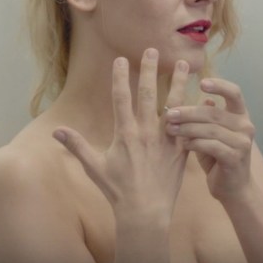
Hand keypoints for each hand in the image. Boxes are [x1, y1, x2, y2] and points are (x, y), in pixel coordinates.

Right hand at [53, 48, 190, 219]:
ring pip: (175, 105)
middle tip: (153, 50)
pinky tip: (206, 99)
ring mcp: (165, 140)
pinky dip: (198, 112)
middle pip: (148, 94)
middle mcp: (146, 133)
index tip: (120, 58)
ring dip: (179, 83)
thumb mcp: (94, 167)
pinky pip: (191, 126)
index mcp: (124, 134)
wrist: (145, 212)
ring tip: (186, 64)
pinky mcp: (180, 150)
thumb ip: (76, 145)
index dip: (120, 76)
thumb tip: (56, 130)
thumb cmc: (118, 191)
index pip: (120, 98)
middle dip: (150, 70)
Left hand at [164, 78, 255, 201]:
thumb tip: (203, 98)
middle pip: (213, 112)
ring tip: (169, 128)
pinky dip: (194, 143)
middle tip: (168, 113)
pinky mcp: (235, 158)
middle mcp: (245, 126)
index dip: (219, 85)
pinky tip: (183, 144)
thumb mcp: (211, 133)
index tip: (201, 82)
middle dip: (188, 112)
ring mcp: (242, 142)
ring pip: (210, 129)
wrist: (232, 188)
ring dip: (186, 128)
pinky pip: (210, 145)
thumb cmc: (218, 157)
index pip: (235, 92)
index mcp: (241, 115)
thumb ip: (207, 117)